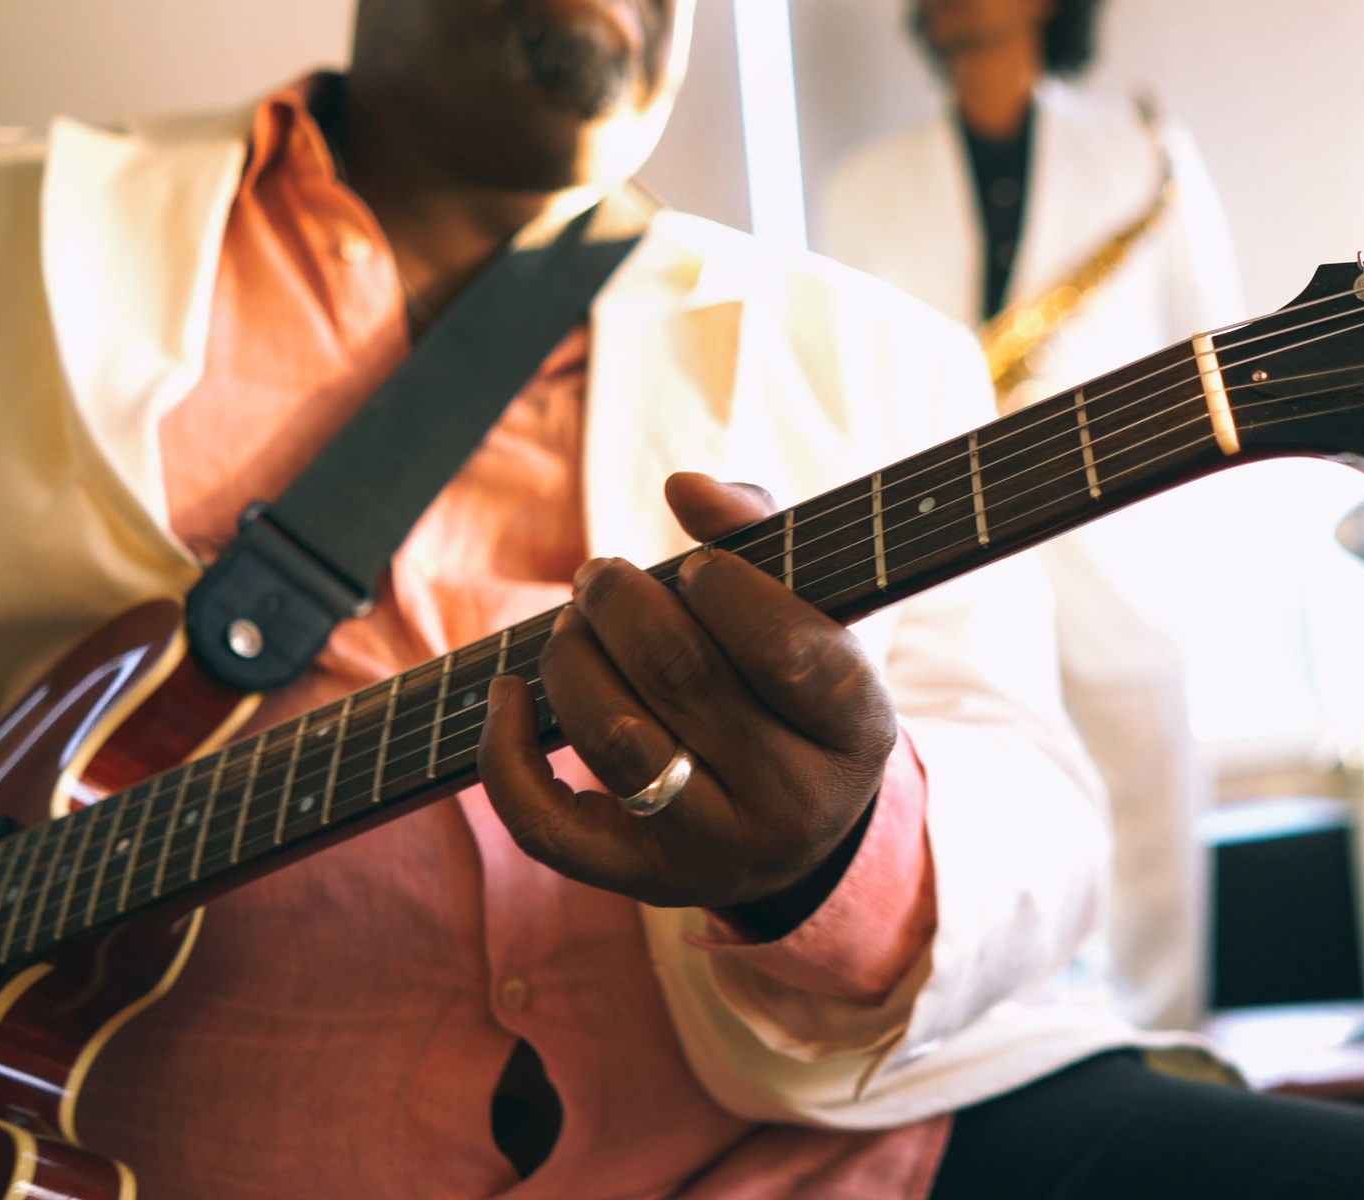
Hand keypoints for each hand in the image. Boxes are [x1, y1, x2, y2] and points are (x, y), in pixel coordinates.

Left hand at [479, 473, 897, 926]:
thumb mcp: (813, 614)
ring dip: (573, 657)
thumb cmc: (797, 689)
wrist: (796, 826)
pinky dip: (506, 754)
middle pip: (684, 678)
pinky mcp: (642, 879)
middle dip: (624, 602)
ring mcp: (717, 850)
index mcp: (857, 732)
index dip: (726, 588)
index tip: (695, 566)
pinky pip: (549, 826)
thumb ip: (763, 533)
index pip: (787, 647)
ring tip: (573, 621)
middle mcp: (795, 803)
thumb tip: (683, 484)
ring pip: (615, 739)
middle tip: (603, 575)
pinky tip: (508, 693)